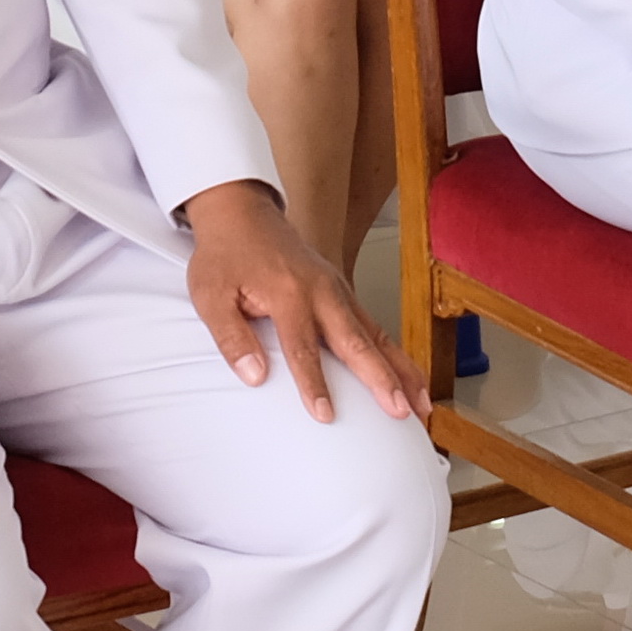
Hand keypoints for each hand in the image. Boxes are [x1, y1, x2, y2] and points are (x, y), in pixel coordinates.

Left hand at [178, 178, 412, 421]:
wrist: (243, 215)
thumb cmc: (226, 255)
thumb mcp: (210, 295)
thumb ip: (231, 337)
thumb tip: (254, 376)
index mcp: (288, 291)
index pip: (303, 347)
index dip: (314, 384)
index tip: (325, 415)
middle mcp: (322, 290)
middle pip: (356, 341)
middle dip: (380, 379)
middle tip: (398, 411)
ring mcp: (338, 291)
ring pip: (376, 335)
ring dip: (401, 370)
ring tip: (420, 404)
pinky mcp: (344, 294)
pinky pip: (375, 327)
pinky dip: (395, 355)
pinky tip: (410, 379)